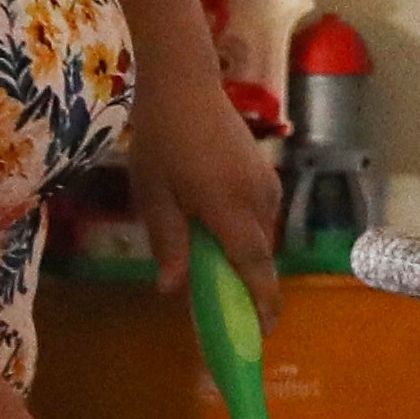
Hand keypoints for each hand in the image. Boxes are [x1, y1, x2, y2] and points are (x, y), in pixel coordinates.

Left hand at [129, 56, 286, 303]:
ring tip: (217, 274)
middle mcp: (257, 199)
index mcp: (229, 207)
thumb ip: (167, 243)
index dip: (261, 301)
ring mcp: (266, 184)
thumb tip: (173, 290)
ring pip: (260, 236)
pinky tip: (218, 235)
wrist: (184, 85)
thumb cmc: (161, 140)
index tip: (264, 332)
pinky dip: (244, 234)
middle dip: (250, 286)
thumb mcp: (153, 196)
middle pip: (259, 255)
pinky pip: (259, 217)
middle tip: (231, 314)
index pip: (253, 266)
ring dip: (243, 258)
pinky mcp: (264, 173)